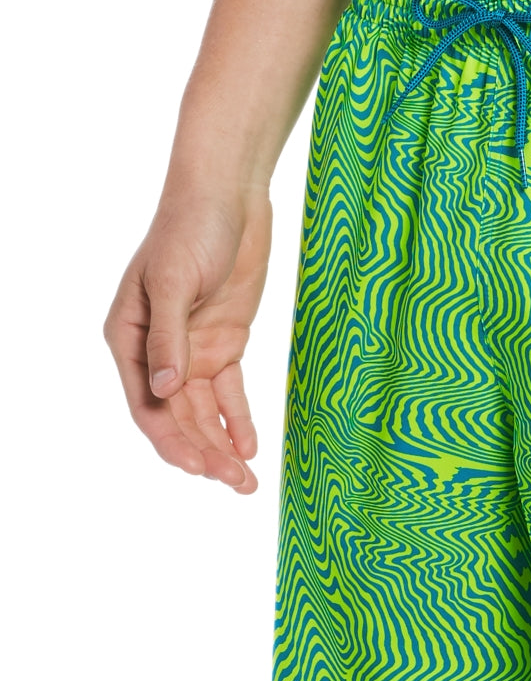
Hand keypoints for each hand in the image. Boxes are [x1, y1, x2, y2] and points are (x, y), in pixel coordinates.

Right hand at [104, 183, 272, 490]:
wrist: (229, 196)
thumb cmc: (190, 228)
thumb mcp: (175, 280)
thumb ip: (169, 336)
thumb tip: (165, 388)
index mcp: (128, 338)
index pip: (148, 404)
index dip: (174, 440)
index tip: (201, 468)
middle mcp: (156, 351)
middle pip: (179, 416)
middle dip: (206, 453)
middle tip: (236, 484)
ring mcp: (192, 348)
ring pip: (204, 411)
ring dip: (223, 445)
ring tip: (247, 481)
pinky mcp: (225, 341)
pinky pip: (229, 392)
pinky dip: (239, 419)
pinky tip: (251, 447)